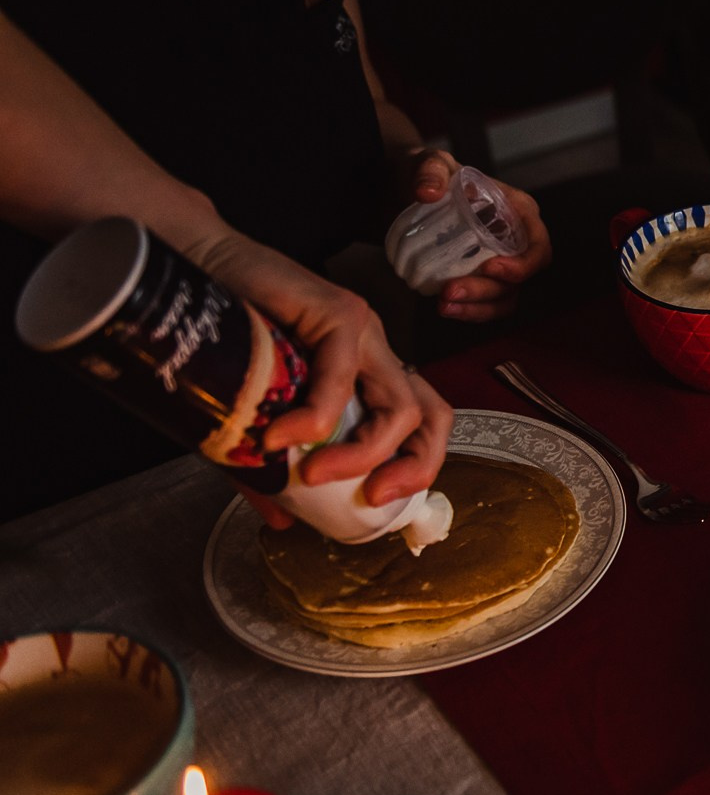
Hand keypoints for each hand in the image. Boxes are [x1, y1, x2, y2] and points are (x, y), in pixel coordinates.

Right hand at [185, 230, 452, 506]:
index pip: (422, 426)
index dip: (416, 468)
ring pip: (401, 403)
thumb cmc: (223, 344)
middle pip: (433, 415)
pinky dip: (315, 416)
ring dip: (363, 453)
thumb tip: (284, 518)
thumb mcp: (253, 419)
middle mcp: (376, 355)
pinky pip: (342, 374)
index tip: (378, 505)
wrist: (191, 275)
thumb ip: (272, 468)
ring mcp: (363, 331)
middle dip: (416, 466)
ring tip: (312, 476)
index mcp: (367, 378)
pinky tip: (280, 436)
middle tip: (373, 497)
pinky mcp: (339, 311)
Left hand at [403, 149, 551, 321]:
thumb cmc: (430, 175)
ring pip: (504, 296)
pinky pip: (486, 304)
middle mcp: (514, 240)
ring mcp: (498, 262)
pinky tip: (444, 308)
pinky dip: (469, 311)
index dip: (523, 263)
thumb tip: (428, 192)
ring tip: (444, 305)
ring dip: (477, 307)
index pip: (538, 244)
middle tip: (450, 291)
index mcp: (517, 211)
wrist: (405, 192)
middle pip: (520, 278)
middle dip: (488, 291)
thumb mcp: (429, 163)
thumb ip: (430, 171)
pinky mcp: (480, 279)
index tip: (490, 268)